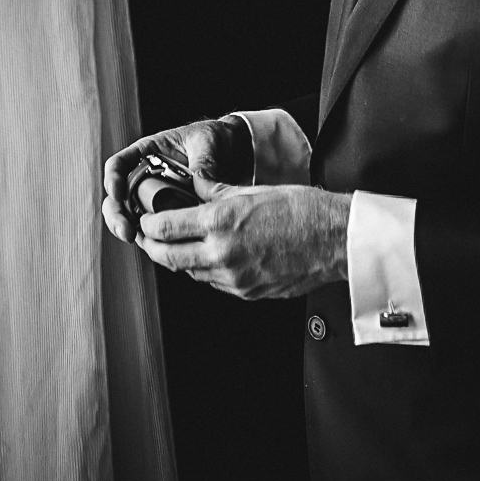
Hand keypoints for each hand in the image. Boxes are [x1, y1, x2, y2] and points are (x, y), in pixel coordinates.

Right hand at [102, 117, 251, 242]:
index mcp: (147, 152)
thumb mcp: (206, 143)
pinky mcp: (167, 215)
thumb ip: (201, 162)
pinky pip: (152, 229)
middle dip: (116, 215)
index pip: (119, 164)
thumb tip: (200, 184)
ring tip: (134, 238)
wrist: (233, 151)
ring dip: (128, 229)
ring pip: (130, 216)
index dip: (113, 178)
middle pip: (117, 197)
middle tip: (126, 229)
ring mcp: (154, 198)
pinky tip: (157, 246)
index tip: (118, 192)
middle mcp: (145, 176)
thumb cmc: (215, 139)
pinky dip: (150, 239)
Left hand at [134, 181, 351, 299]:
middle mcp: (222, 253)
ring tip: (175, 245)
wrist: (334, 239)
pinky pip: (214, 283)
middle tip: (147, 237)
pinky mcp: (247, 293)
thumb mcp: (252, 189)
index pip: (165, 227)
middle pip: (168, 257)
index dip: (148, 224)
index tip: (145, 219)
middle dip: (152, 247)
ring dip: (178, 260)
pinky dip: (204, 270)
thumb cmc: (301, 209)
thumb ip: (216, 191)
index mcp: (220, 221)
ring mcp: (234, 279)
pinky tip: (207, 257)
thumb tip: (195, 187)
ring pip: (190, 273)